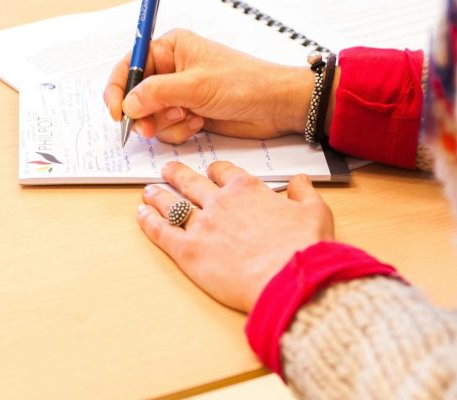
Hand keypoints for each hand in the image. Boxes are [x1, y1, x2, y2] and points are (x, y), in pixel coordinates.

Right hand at [104, 29, 311, 143]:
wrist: (275, 106)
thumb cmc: (243, 83)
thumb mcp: (195, 86)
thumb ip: (156, 93)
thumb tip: (128, 104)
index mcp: (170, 49)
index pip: (129, 66)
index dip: (118, 90)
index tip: (118, 113)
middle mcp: (171, 70)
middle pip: (136, 96)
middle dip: (144, 114)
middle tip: (150, 128)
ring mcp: (179, 94)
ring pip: (151, 117)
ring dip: (166, 124)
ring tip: (189, 118)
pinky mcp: (188, 114)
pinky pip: (167, 128)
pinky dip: (178, 131)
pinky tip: (198, 123)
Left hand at [138, 161, 333, 312]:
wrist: (291, 280)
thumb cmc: (304, 249)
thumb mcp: (316, 212)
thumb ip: (304, 192)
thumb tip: (300, 180)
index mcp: (248, 190)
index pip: (224, 172)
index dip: (215, 171)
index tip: (210, 172)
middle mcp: (220, 202)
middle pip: (191, 182)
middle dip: (177, 174)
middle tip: (167, 170)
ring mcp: (202, 226)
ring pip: (172, 204)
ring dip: (158, 196)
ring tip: (148, 191)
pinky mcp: (188, 251)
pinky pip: (161, 231)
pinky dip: (148, 222)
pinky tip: (141, 215)